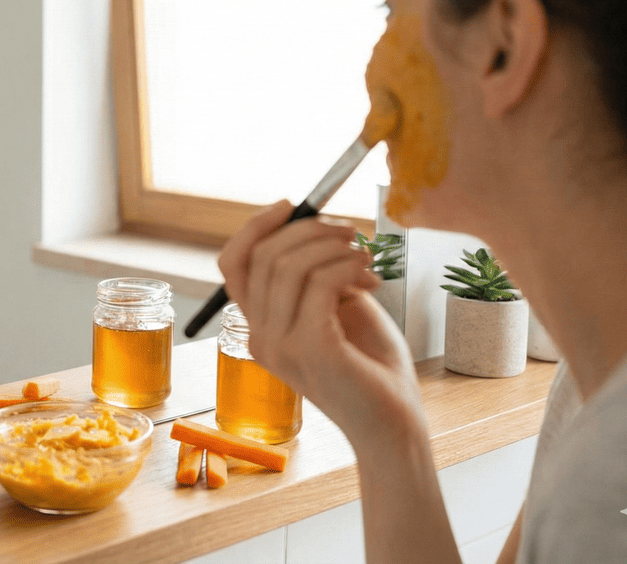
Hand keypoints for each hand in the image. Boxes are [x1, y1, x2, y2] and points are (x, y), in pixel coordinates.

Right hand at [218, 201, 423, 448]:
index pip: (233, 264)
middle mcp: (260, 336)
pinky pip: (319, 283)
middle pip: (263, 256)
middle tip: (349, 232)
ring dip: (333, 246)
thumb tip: (313, 225)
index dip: (256, 227)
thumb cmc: (369, 364)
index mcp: (260, 326)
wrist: (393, 421)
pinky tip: (369, 277)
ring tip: (365, 256)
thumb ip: (316, 274)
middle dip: (309, 229)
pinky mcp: (310, 348)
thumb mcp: (336, 306)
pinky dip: (347, 267)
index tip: (291, 205)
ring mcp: (280, 345)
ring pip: (289, 265)